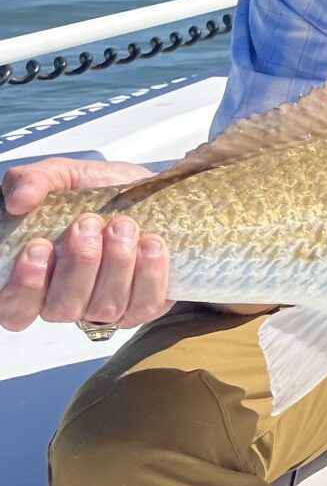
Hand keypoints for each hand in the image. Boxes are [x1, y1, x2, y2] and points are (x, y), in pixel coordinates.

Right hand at [1, 157, 172, 331]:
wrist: (152, 191)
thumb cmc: (97, 192)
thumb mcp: (61, 176)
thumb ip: (34, 181)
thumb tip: (19, 200)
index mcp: (36, 278)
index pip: (14, 309)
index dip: (24, 287)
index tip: (38, 247)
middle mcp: (67, 300)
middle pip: (61, 308)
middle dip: (78, 264)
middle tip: (89, 223)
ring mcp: (106, 306)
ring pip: (104, 307)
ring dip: (115, 265)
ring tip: (123, 226)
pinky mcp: (145, 305)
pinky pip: (144, 306)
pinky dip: (150, 275)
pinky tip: (151, 244)